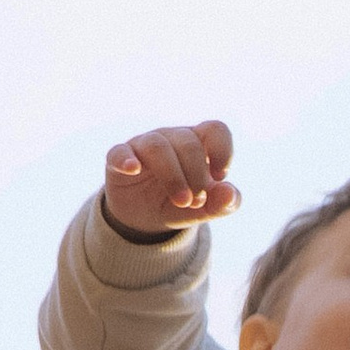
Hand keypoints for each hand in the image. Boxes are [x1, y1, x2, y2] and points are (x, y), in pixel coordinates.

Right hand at [103, 118, 239, 236]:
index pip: (215, 130)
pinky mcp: (119, 159)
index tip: (220, 176)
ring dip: (172, 176)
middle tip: (196, 202)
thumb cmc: (179, 203)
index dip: (222, 150)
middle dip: (196, 175)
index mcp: (198, 143)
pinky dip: (125, 159)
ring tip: (182, 201)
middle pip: (188, 143)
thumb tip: (230, 194)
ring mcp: (143, 145)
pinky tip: (133, 170)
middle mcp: (172, 138)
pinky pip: (119, 152)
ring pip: (158, 146)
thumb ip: (222, 204)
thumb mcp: (204, 210)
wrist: (144, 219)